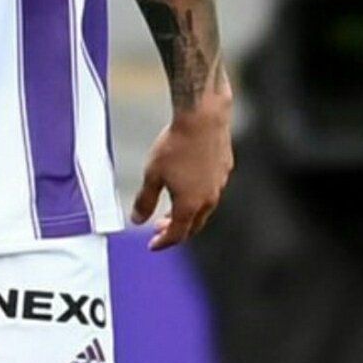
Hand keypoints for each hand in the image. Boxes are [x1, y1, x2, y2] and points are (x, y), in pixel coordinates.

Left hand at [131, 86, 233, 250]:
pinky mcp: (225, 169)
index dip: (162, 242)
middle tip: (159, 228)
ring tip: (172, 208)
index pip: (177, 235)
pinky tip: (188, 184)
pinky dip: (197, 197)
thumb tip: (137, 220)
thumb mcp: (152, 175)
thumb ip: (144, 201)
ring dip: (187, 214)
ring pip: (204, 209)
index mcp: (190, 205)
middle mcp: (208, 199)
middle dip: (175, 230)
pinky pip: (211, 191)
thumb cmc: (176, 145)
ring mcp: (220, 185)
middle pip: (193, 226)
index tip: (152, 244)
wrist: (203, 118)